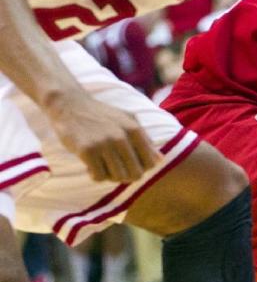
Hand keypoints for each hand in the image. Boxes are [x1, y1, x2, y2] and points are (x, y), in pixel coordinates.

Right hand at [46, 91, 160, 182]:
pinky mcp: (86, 151)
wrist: (70, 104)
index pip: (150, 163)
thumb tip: (160, 160)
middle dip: (127, 176)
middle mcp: (121, 137)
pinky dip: (96, 176)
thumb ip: (145, 139)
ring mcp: (104, 144)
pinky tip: (91, 166)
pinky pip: (99, 177)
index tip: (130, 165)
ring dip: (111, 176)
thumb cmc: (102, 114)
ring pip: (118, 177)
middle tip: (116, 169)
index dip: (142, 168)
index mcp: (135, 129)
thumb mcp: (128, 120)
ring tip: (104, 166)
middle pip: (135, 174)